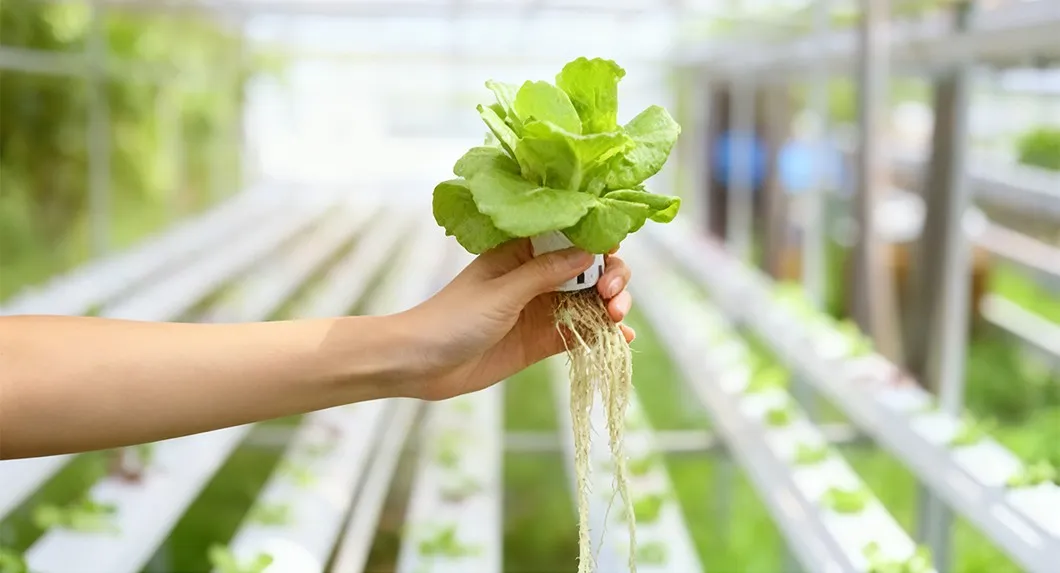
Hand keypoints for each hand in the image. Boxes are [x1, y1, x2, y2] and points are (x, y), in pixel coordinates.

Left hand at [398, 238, 633, 400]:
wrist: (423, 364)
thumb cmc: (453, 318)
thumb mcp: (502, 292)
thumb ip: (545, 273)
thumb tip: (589, 253)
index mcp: (523, 252)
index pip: (570, 236)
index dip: (597, 241)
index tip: (611, 253)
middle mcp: (537, 276)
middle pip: (589, 269)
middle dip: (610, 277)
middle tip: (612, 296)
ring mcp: (542, 309)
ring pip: (590, 300)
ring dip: (612, 306)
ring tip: (617, 318)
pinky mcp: (543, 340)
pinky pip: (581, 333)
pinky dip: (603, 334)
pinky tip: (622, 340)